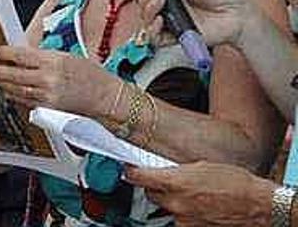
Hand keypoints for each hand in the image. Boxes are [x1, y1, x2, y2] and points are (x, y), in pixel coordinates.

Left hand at [0, 45, 115, 115]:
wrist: (106, 97)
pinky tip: (9, 92)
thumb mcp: (67, 56)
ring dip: (4, 84)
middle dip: (0, 71)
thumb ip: (44, 56)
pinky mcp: (49, 108)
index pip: (23, 55)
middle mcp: (50, 78)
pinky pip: (27, 101)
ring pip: (19, 89)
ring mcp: (48, 95)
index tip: (0, 52)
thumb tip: (23, 54)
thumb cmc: (91, 75)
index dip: (8, 53)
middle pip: (16, 74)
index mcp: (55, 61)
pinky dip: (16, 96)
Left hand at [124, 162, 273, 226]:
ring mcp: (182, 219)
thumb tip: (162, 170)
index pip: (138, 177)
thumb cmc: (236, 182)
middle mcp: (174, 203)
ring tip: (191, 195)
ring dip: (171, 201)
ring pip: (165, 208)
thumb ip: (176, 170)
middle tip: (166, 181)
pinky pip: (179, 219)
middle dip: (155, 187)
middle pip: (150, 194)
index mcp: (174, 182)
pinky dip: (184, 213)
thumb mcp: (201, 166)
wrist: (258, 205)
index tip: (128, 169)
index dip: (131, 172)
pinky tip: (198, 206)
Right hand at [134, 0, 247, 47]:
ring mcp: (175, 26)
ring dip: (147, 13)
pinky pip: (158, 39)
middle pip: (145, 11)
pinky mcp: (180, 38)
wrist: (241, 16)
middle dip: (145, 1)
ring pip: (148, 25)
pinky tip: (159, 20)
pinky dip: (154, 30)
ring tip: (159, 2)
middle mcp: (172, 13)